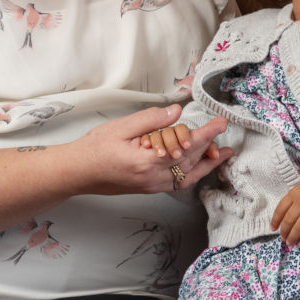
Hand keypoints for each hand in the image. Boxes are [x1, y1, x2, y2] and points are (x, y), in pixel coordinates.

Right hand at [66, 104, 231, 195]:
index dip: (207, 134)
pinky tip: (199, 164)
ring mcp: (153, 186)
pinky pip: (178, 181)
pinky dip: (192, 172)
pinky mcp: (150, 187)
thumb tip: (177, 112)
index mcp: (148, 161)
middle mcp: (154, 178)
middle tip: (222, 130)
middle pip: (191, 161)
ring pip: (188, 175)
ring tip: (222, 153)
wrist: (78, 173)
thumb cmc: (95, 149)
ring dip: (206, 163)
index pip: (186, 146)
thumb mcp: (121, 127)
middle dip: (210, 146)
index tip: (221, 123)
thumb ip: (151, 120)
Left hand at [271, 183, 299, 246]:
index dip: (275, 220)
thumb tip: (281, 220)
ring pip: (299, 227)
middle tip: (283, 238)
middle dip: (284, 232)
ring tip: (290, 242)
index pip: (281, 209)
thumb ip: (292, 201)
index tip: (273, 228)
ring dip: (293, 237)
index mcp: (295, 193)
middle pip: (289, 220)